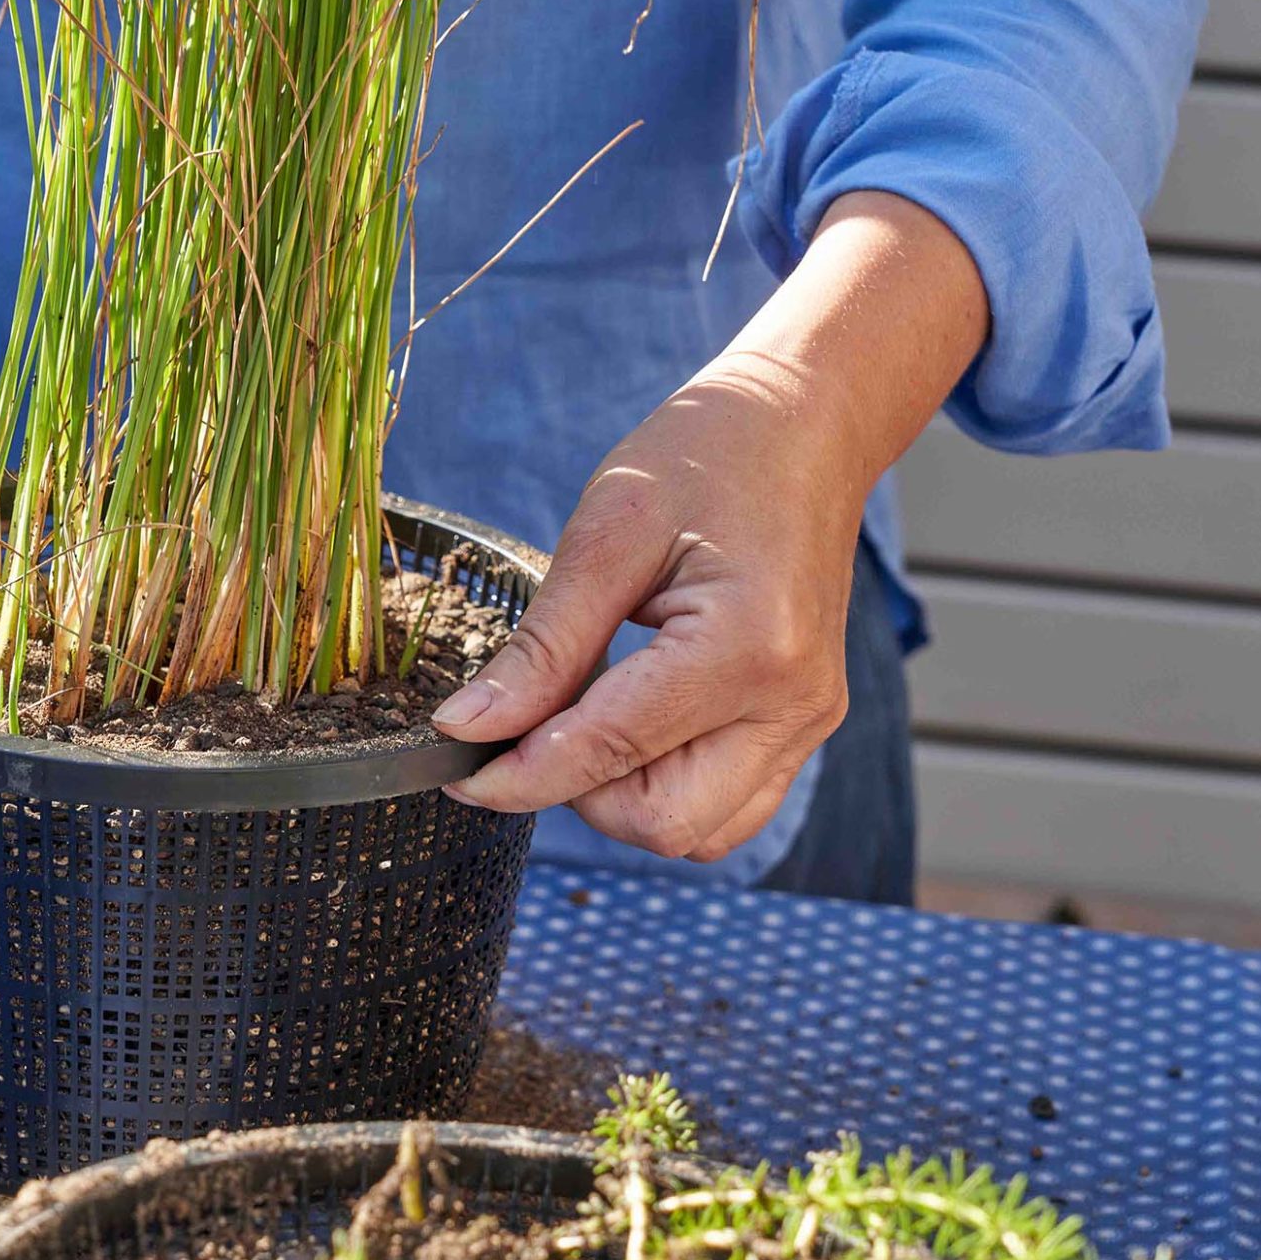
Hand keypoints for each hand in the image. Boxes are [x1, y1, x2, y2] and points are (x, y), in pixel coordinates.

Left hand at [432, 371, 867, 859]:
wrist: (807, 426)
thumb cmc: (709, 455)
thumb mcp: (607, 535)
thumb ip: (540, 647)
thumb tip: (466, 728)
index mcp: (746, 648)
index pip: (607, 754)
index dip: (516, 775)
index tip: (452, 768)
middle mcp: (792, 704)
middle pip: (660, 824)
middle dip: (577, 792)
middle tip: (529, 726)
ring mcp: (808, 722)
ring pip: (696, 832)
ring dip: (622, 796)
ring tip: (585, 712)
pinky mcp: (803, 726)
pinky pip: (727, 807)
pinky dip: (664, 786)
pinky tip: (629, 721)